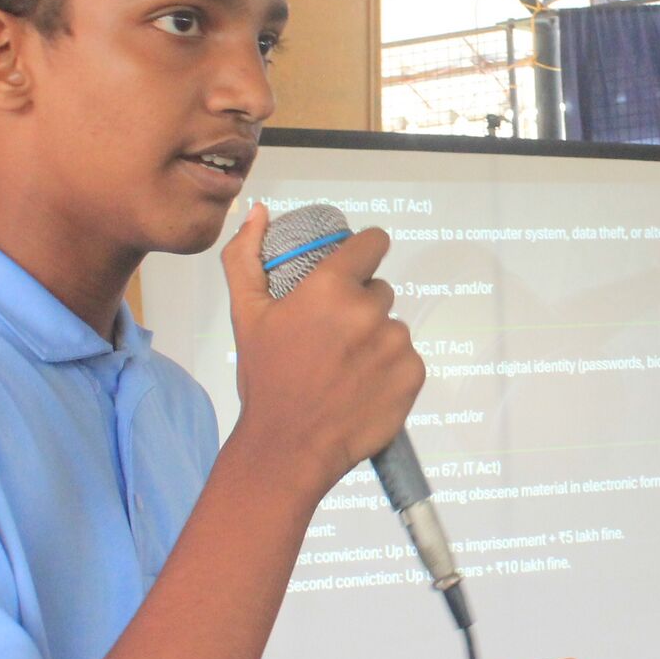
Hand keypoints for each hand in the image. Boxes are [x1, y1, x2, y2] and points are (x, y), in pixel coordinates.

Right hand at [219, 205, 423, 501]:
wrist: (289, 446)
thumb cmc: (267, 378)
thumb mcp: (246, 314)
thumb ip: (246, 257)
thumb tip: (260, 212)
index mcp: (332, 287)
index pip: (372, 243)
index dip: (362, 254)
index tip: (353, 270)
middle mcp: (370, 310)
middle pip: (379, 291)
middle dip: (359, 308)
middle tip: (330, 340)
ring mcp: (396, 344)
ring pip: (392, 327)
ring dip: (375, 341)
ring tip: (344, 369)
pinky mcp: (413, 375)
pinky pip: (406, 359)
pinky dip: (390, 370)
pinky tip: (363, 387)